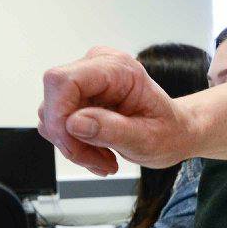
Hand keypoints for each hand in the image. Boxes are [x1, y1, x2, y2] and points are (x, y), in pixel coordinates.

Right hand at [38, 47, 196, 173]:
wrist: (174, 132)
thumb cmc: (169, 131)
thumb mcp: (148, 138)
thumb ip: (112, 129)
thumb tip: (74, 123)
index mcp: (118, 68)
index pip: (65, 80)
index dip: (58, 114)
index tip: (73, 145)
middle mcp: (97, 66)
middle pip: (54, 98)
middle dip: (68, 138)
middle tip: (97, 161)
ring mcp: (85, 81)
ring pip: (52, 115)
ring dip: (74, 146)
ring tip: (105, 158)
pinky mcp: (78, 97)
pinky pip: (59, 123)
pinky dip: (74, 145)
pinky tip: (98, 152)